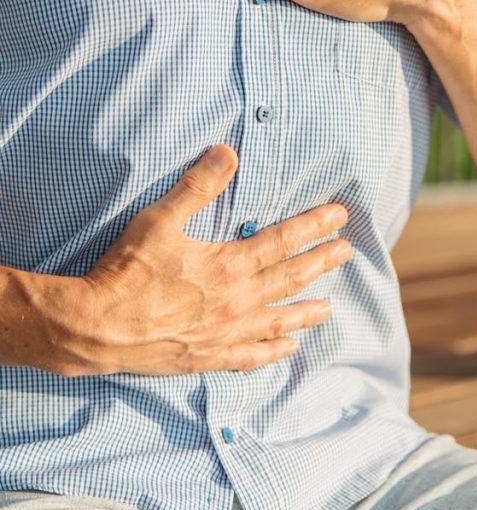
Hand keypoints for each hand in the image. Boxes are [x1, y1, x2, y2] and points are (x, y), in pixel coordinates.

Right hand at [61, 145, 350, 375]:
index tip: (339, 217)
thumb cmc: (126, 271)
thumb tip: (227, 152)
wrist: (95, 328)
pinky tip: (287, 350)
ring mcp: (224, 333)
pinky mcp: (207, 357)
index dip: (315, 227)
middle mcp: (236, 301)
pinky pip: (250, 356)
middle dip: (321, 262)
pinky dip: (272, 352)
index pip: (284, 241)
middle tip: (347, 252)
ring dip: (306, 311)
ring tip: (329, 308)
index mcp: (229, 265)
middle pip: (291, 278)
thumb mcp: (160, 219)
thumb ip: (197, 186)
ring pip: (278, 320)